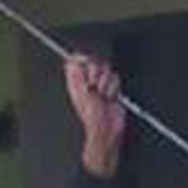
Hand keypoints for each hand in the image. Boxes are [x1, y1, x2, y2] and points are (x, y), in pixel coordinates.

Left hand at [64, 54, 126, 180]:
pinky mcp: (112, 87)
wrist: (107, 129)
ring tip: (102, 96)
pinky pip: (116, 78)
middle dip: (96, 73)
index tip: (85, 64)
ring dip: (106, 83)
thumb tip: (72, 61)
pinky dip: (113, 89)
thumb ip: (77, 77)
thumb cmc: (92, 118)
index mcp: (76, 82)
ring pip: (106, 68)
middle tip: (94, 87)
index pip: (75, 60)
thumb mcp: (81, 96)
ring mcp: (101, 84)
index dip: (81, 58)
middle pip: (94, 61)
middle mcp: (88, 81)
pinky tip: (109, 98)